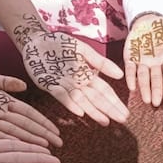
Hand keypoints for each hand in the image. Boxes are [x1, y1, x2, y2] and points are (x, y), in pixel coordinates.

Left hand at [13, 15, 128, 125]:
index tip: (126, 113)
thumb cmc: (60, 44)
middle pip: (96, 99)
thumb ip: (101, 62)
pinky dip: (71, 104)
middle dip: (109, 110)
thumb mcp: (83, 50)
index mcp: (87, 76)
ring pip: (82, 101)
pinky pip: (61, 95)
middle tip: (122, 120)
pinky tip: (81, 112)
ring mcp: (64, 86)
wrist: (36, 40)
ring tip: (105, 121)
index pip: (104, 91)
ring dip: (94, 112)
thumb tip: (121, 75)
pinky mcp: (49, 85)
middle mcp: (77, 84)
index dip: (115, 102)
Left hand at [124, 14, 162, 106]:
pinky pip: (130, 69)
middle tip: (156, 103)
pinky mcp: (130, 57)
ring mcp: (142, 62)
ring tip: (146, 100)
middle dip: (156, 91)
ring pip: (143, 77)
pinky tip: (132, 87)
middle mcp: (155, 64)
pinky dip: (130, 77)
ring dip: (144, 88)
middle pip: (156, 79)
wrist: (148, 20)